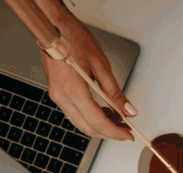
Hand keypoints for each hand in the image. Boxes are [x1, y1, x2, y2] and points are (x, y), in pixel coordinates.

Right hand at [39, 9, 135, 139]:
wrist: (53, 26)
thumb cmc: (74, 38)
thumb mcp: (101, 65)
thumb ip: (115, 93)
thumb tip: (128, 111)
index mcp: (74, 91)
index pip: (99, 122)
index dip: (116, 133)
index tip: (129, 135)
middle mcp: (63, 97)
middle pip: (89, 128)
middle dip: (109, 132)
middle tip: (125, 128)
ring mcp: (58, 97)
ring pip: (81, 124)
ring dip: (100, 126)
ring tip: (116, 118)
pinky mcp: (57, 94)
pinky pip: (75, 114)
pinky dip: (90, 117)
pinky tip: (102, 110)